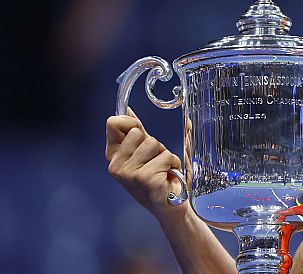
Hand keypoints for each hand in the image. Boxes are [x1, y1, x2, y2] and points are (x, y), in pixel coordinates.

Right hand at [105, 108, 186, 223]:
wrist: (171, 207)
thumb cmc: (160, 179)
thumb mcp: (146, 153)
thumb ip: (138, 133)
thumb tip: (128, 111)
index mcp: (114, 156)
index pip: (113, 123)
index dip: (131, 122)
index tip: (141, 132)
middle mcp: (116, 165)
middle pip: (138, 132)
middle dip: (154, 144)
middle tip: (156, 162)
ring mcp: (129, 173)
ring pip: (154, 143)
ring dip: (165, 155)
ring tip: (163, 171)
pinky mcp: (145, 178)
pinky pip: (166, 156)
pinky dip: (173, 164)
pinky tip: (168, 178)